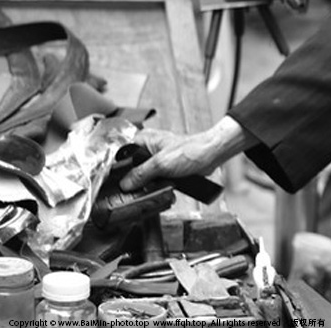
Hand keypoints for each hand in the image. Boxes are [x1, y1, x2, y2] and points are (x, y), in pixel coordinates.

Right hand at [119, 116, 253, 190]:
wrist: (212, 156)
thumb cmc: (192, 151)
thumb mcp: (160, 164)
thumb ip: (140, 174)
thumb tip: (125, 184)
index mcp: (144, 139)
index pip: (122, 155)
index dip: (120, 170)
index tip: (119, 183)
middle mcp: (149, 148)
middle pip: (132, 168)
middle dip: (136, 180)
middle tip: (138, 188)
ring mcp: (158, 159)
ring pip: (144, 177)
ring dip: (148, 185)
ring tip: (152, 188)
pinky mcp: (167, 169)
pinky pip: (156, 180)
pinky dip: (158, 186)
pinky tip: (160, 190)